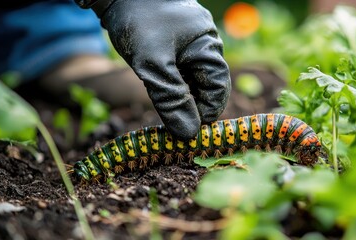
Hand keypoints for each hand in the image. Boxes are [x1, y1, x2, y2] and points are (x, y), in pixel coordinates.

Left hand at [91, 0, 230, 138]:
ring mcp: (191, 41)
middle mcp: (205, 44)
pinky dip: (172, 81)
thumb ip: (171, 100)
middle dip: (190, 104)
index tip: (185, 129)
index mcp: (208, 46)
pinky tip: (158, 86)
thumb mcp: (153, 65)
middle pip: (206, 84)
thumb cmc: (138, 22)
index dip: (204, 112)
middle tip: (170, 120)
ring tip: (161, 102)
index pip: (217, 89)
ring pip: (192, 78)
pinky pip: (181, 67)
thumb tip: (188, 134)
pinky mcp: (176, 41)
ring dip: (180, 94)